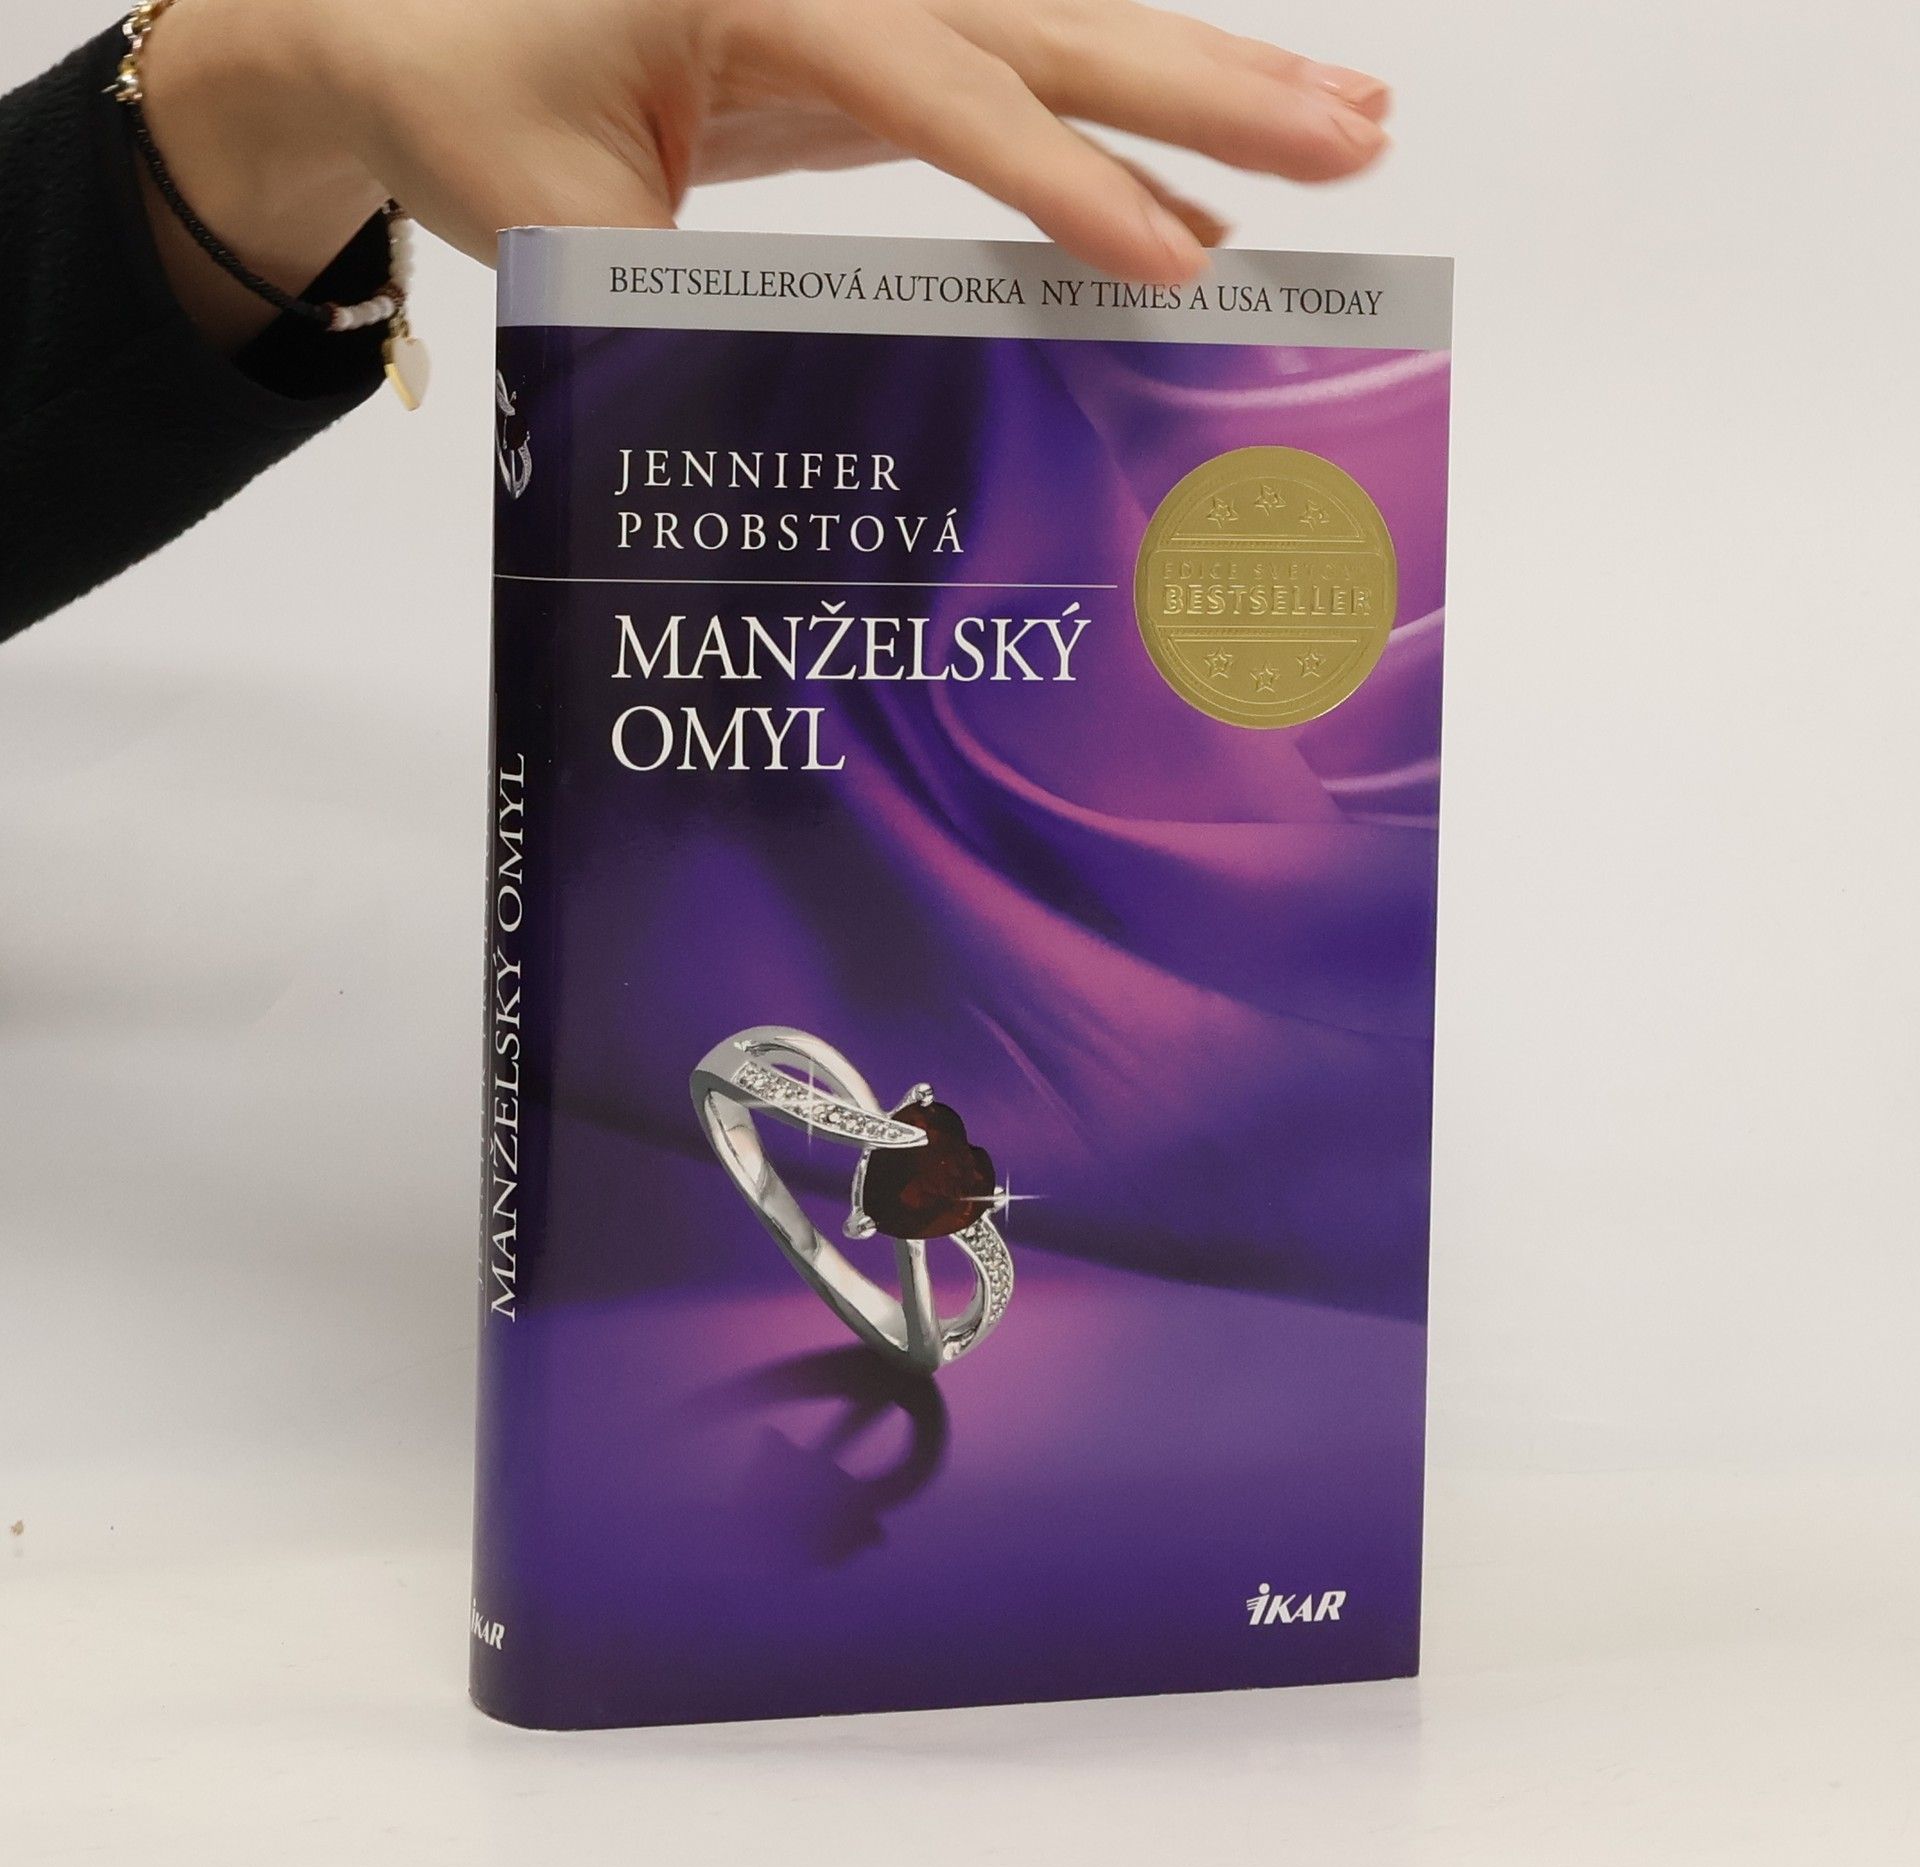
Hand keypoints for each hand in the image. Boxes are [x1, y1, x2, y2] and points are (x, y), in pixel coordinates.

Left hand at [139, 0, 1389, 345]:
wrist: (418, 36)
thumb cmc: (477, 114)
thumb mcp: (561, 231)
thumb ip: (684, 297)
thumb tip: (818, 401)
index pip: (936, 83)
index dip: (1060, 176)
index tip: (1172, 257)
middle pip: (1049, 23)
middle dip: (1208, 90)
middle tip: (1354, 145)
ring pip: (1063, 35)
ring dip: (1206, 85)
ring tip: (1350, 128)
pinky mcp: (876, 51)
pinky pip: (1022, 87)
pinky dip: (1118, 139)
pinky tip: (1202, 188)